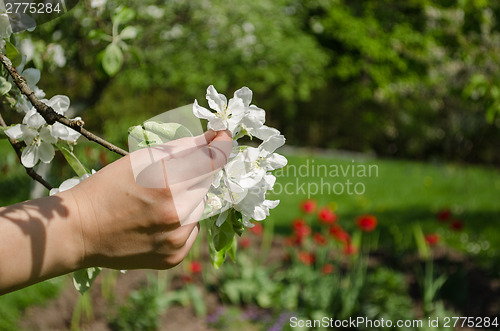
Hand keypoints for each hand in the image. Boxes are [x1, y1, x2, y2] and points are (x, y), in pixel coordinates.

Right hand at [67, 129, 231, 269]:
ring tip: (158, 202)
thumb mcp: (140, 160)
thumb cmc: (107, 187)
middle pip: (206, 183)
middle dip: (194, 174)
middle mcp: (177, 213)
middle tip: (169, 177)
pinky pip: (192, 230)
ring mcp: (177, 238)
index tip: (224, 137)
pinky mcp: (175, 256)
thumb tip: (213, 137)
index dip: (222, 145)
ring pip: (201, 207)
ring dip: (188, 199)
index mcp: (166, 183)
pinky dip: (183, 222)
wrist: (80, 230)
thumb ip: (181, 148)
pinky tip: (158, 221)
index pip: (212, 159)